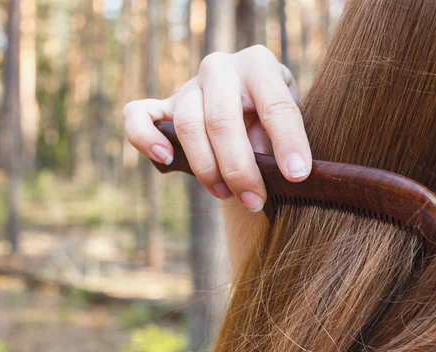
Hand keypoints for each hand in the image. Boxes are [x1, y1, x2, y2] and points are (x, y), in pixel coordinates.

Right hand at [122, 45, 310, 211]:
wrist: (245, 101)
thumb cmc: (272, 117)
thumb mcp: (289, 122)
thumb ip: (280, 142)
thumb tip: (273, 174)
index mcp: (259, 64)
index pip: (275, 105)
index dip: (288, 142)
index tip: (297, 176)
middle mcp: (220, 68)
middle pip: (223, 120)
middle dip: (240, 169)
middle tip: (254, 202)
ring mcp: (188, 85)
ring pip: (188, 126)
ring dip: (206, 168)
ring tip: (226, 194)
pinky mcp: (163, 105)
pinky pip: (138, 116)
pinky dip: (144, 138)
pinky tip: (165, 159)